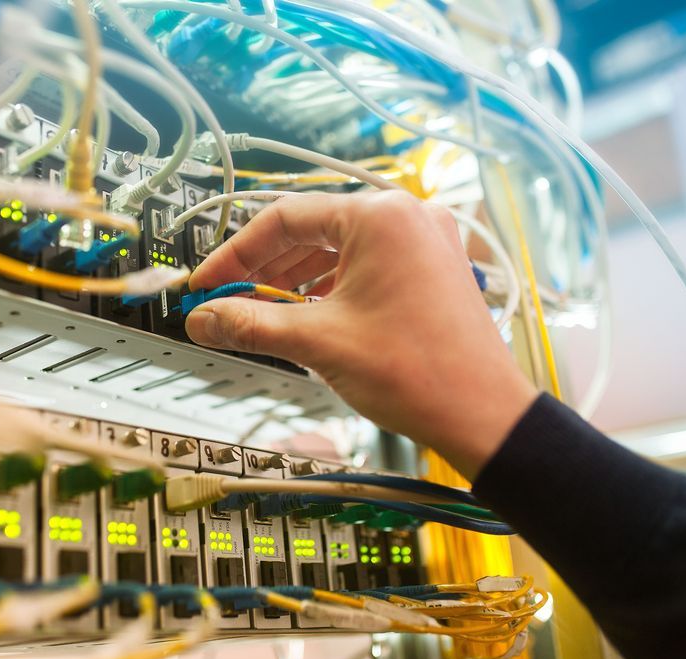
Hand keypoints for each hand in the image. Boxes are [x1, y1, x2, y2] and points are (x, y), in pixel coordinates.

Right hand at [186, 191, 536, 479]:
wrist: (483, 416)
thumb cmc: (419, 374)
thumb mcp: (318, 343)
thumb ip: (250, 325)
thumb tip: (202, 319)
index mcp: (379, 217)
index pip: (284, 217)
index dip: (235, 253)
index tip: (208, 284)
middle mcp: (405, 216)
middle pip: (311, 231)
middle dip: (264, 270)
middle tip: (227, 303)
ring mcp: (423, 241)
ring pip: (338, 249)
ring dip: (294, 280)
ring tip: (261, 313)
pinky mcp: (431, 267)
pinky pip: (366, 265)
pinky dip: (330, 287)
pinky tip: (306, 315)